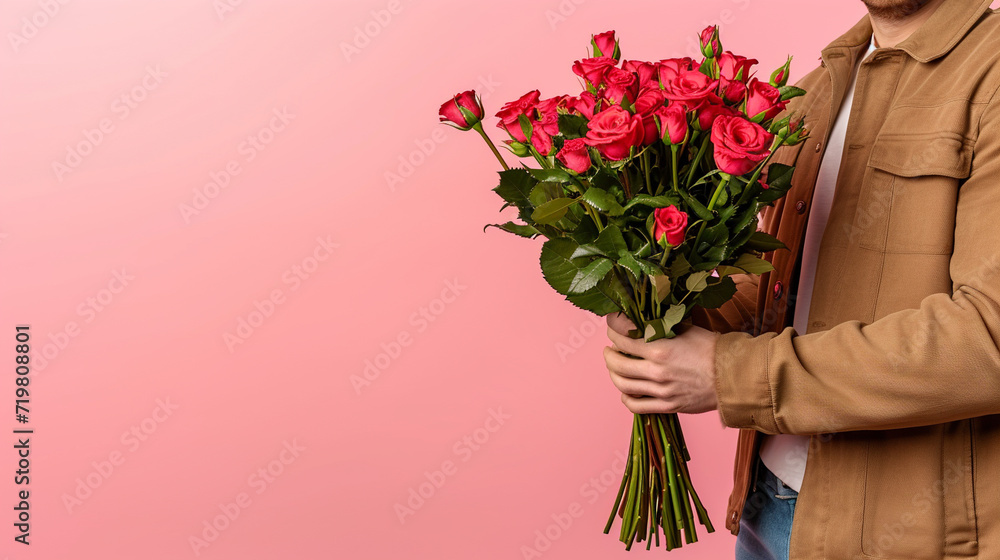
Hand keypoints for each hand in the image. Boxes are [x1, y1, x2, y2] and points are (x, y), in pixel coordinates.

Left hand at [603, 312, 719, 414]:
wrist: (734, 376)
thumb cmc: (714, 350)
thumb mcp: (687, 329)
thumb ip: (663, 326)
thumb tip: (646, 318)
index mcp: (660, 349)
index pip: (622, 340)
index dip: (613, 332)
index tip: (612, 330)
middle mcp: (657, 372)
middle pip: (617, 364)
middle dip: (609, 355)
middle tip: (610, 350)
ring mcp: (661, 391)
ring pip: (623, 385)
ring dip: (613, 374)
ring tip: (615, 368)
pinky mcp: (668, 406)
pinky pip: (636, 406)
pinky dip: (626, 398)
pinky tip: (626, 391)